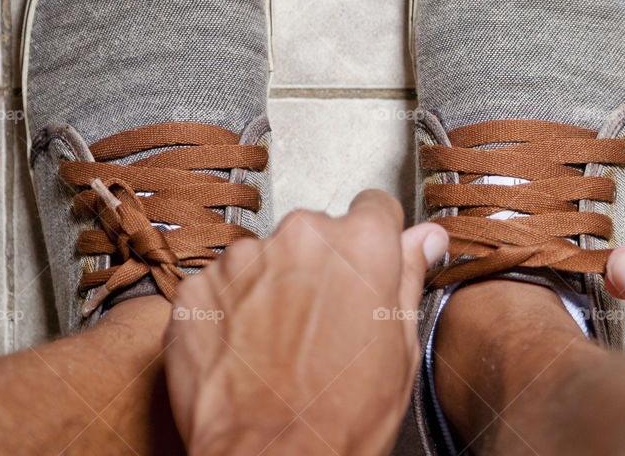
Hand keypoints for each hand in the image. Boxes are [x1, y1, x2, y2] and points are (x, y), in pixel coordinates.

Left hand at [164, 190, 448, 455]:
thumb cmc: (341, 415)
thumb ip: (408, 276)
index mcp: (360, 244)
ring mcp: (242, 260)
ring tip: (281, 343)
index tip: (368, 265)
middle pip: (316, 233)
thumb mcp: (399, 347)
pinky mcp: (198, 289)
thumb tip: (426, 238)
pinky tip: (246, 351)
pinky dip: (231, 310)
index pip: (375, 208)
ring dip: (272, 286)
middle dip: (321, 267)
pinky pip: (221, 285)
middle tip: (324, 322)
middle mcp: (300, 236)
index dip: (377, 239)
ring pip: (265, 258)